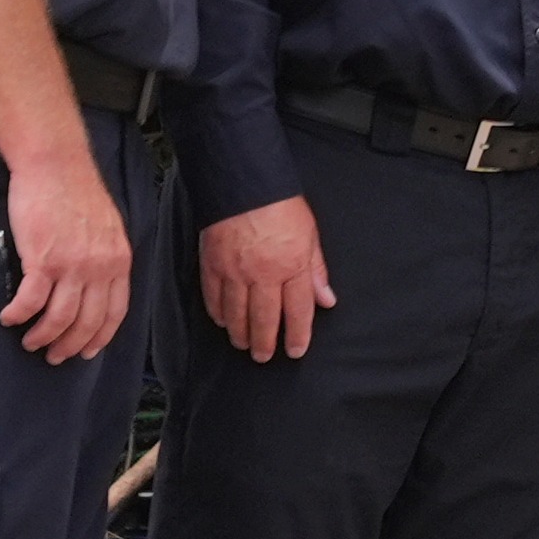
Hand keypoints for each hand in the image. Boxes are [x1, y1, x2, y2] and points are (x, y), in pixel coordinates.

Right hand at [0, 154, 135, 362]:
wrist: (56, 165)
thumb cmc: (77, 192)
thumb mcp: (107, 228)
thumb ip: (105, 257)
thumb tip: (96, 284)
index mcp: (118, 261)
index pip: (115, 312)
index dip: (100, 337)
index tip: (87, 352)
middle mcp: (100, 268)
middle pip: (87, 322)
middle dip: (70, 346)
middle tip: (53, 356)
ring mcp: (72, 265)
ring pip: (59, 318)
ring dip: (42, 336)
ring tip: (30, 342)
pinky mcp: (43, 259)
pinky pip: (31, 301)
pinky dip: (18, 315)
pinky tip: (9, 318)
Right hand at [197, 197, 335, 361]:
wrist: (243, 182)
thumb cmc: (280, 204)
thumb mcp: (310, 234)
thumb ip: (316, 270)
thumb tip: (326, 299)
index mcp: (292, 265)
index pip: (298, 310)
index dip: (298, 335)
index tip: (295, 350)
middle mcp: (263, 273)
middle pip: (264, 319)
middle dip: (265, 343)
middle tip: (264, 356)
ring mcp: (235, 271)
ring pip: (237, 314)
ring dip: (241, 333)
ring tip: (244, 344)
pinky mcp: (212, 265)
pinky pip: (214, 297)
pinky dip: (218, 313)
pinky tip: (223, 321)